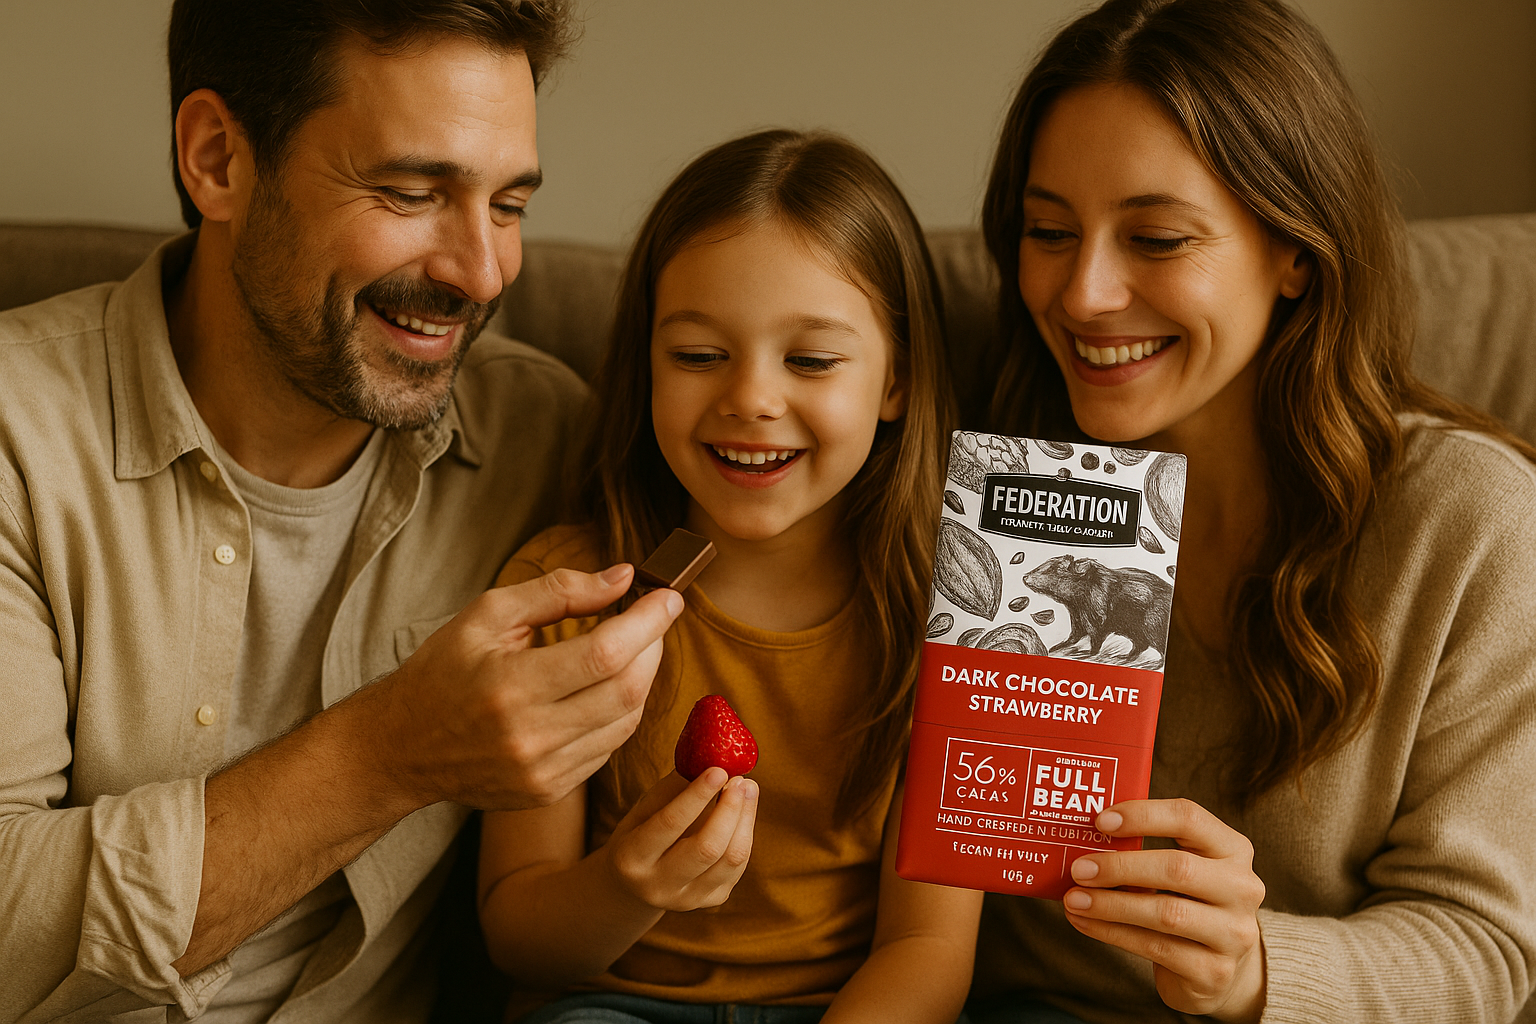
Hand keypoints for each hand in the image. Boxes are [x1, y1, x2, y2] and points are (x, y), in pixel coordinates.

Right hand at [367, 564, 682, 811]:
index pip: (605, 653)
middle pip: (626, 690)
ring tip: (634, 649)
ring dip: (643, 680)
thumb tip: (623, 577)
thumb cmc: (442, 671)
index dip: (648, 622)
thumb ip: (558, 591)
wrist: (400, 748)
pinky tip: (608, 688)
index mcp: (511, 686)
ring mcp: (543, 770)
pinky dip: (620, 712)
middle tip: (655, 620)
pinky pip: (608, 748)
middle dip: (654, 647)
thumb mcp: (487, 615)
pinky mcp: (550, 790)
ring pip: (626, 722)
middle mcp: (531, 736)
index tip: (668, 597)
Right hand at [602, 768, 757, 911]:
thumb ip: (674, 789)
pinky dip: (745, 834)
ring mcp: (686, 899)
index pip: (670, 824)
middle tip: (739, 779)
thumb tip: (709, 758)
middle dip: (729, 808)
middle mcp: (657, 885)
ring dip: (745, 819)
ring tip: (748, 788)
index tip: (719, 769)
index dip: (697, 795)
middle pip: (707, 848)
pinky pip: (737, 867)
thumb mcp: (643, 809)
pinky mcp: (709, 901)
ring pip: (730, 859)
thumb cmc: (640, 832)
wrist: (634, 884)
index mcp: (632, 858)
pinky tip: (743, 812)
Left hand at [1061, 798, 1266, 1022]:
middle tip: (1079, 870)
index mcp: (1232, 849)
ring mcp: (1234, 933)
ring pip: (1166, 913)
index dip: (1143, 815)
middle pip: (1177, 868)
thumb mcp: (1179, 870)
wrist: (1216, 967)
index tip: (1100, 821)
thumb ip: (1145, 851)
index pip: (1188, 817)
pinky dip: (1113, 934)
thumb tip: (1085, 843)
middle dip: (1120, 867)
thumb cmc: (1186, 903)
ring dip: (1110, 905)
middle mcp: (1242, 888)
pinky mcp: (1215, 971)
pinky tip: (1085, 923)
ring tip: (1073, 900)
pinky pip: (1157, 948)